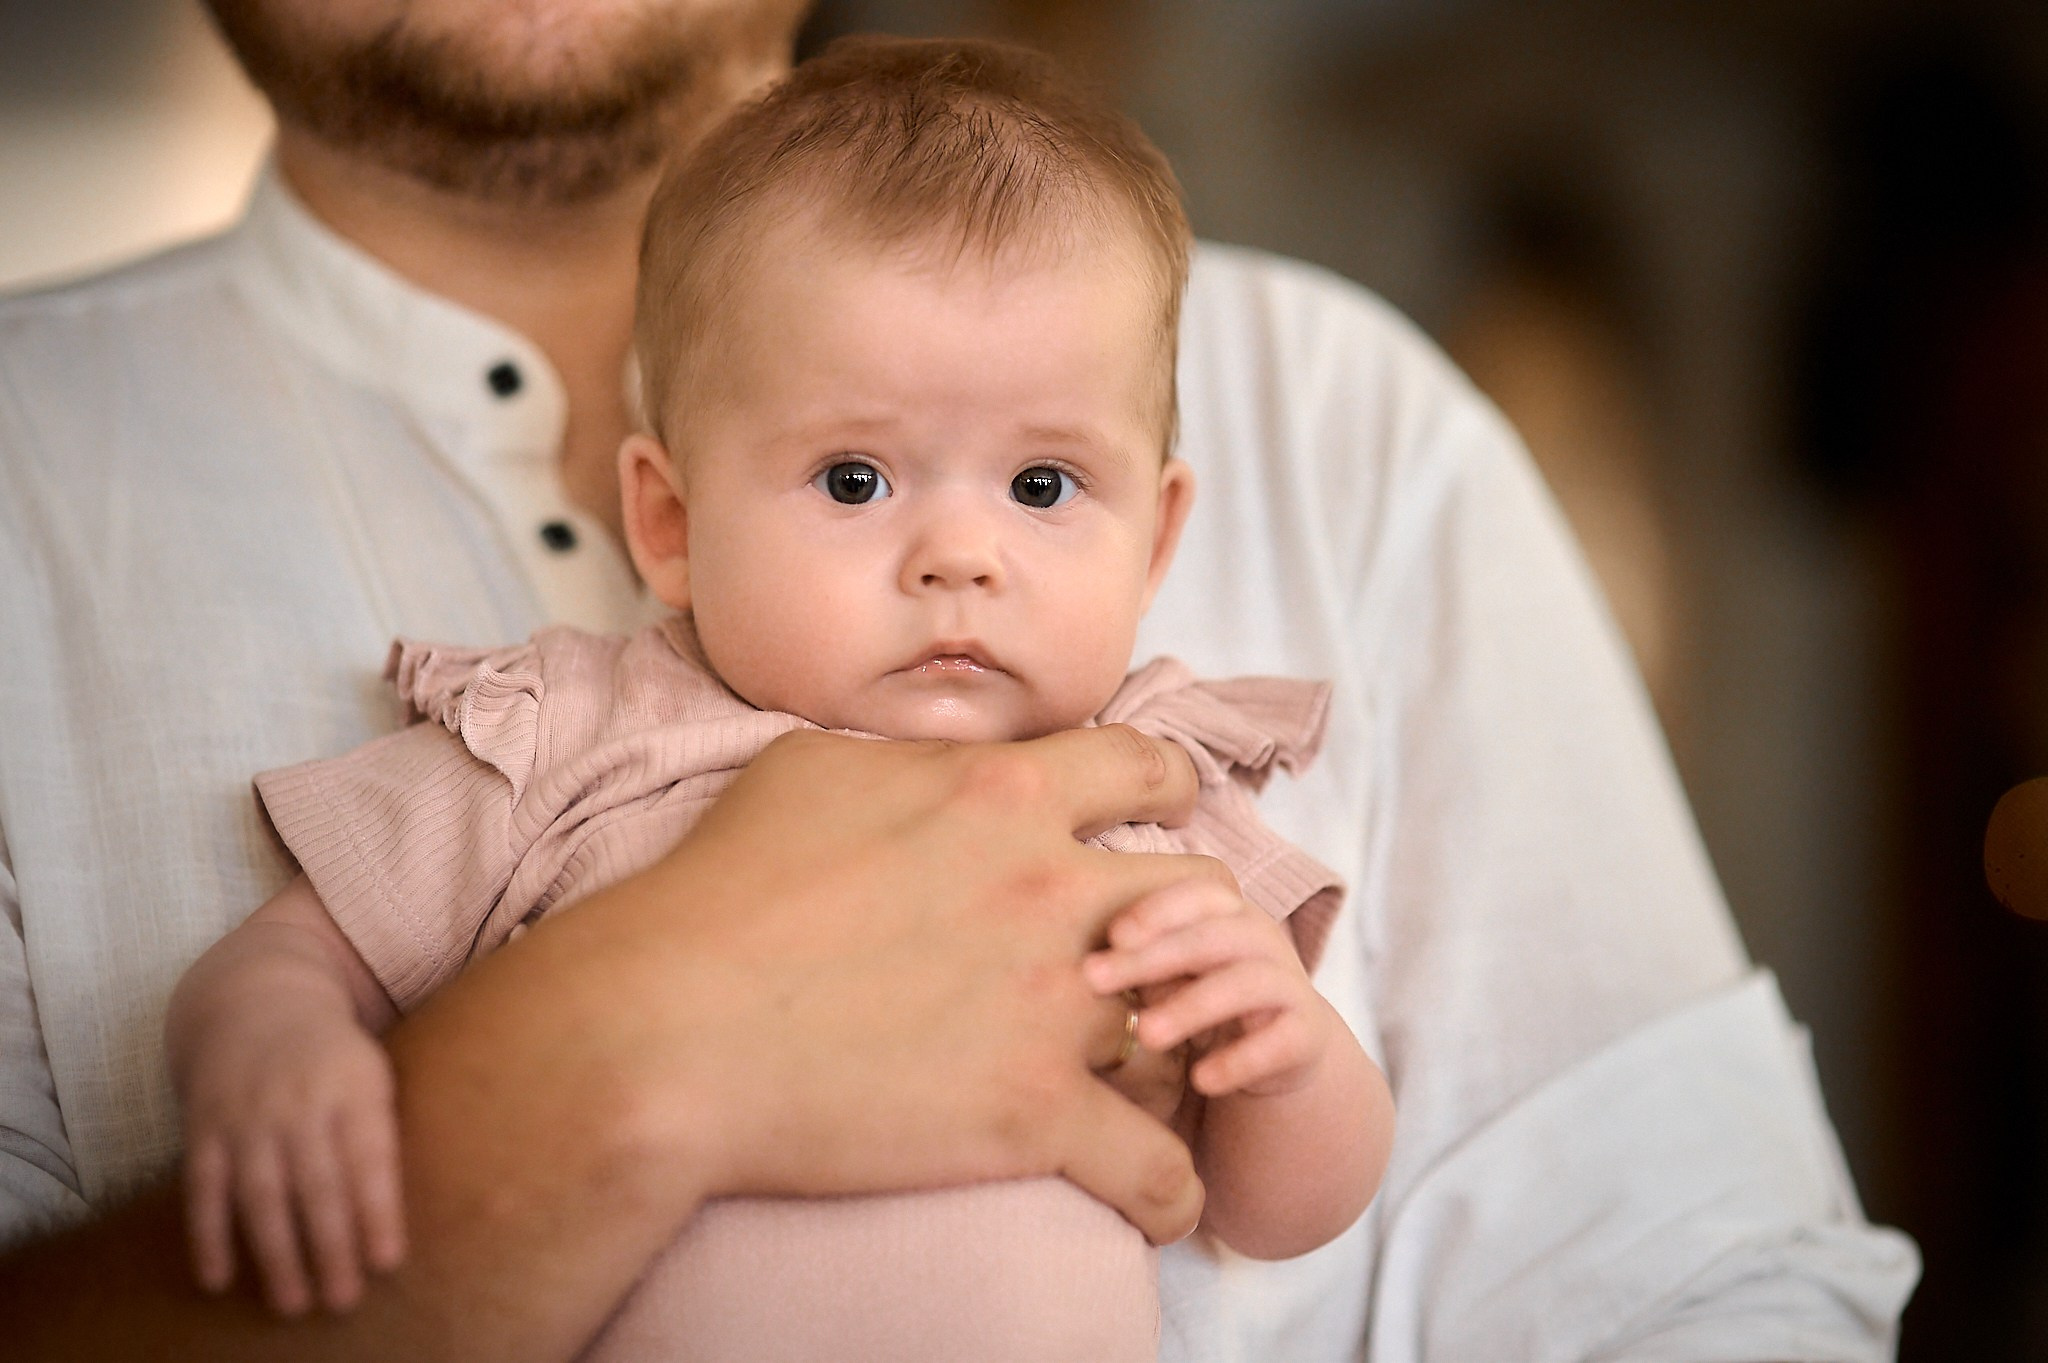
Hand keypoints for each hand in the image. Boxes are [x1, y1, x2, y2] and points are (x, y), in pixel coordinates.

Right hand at [178, 1008, 404, 1315]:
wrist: (256, 1001)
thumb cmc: (332, 1056)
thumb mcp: (372, 1073)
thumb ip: (380, 1133)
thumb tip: (394, 1212)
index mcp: (353, 1087)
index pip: (368, 1158)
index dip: (377, 1211)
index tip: (388, 1262)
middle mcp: (298, 1101)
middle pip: (317, 1184)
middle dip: (331, 1246)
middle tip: (343, 1299)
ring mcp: (247, 1116)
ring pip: (261, 1194)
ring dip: (276, 1254)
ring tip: (294, 1304)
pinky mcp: (204, 1129)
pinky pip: (203, 1189)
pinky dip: (208, 1235)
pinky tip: (218, 1279)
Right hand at [416, 723, 1219, 1252]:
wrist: (667, 1027)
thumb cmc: (720, 890)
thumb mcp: (813, 771)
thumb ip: (907, 762)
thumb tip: (932, 765)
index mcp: (1005, 798)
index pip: (1144, 767)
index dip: (1166, 789)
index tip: (1164, 809)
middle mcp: (1053, 891)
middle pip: (1195, 893)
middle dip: (1189, 921)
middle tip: (1162, 952)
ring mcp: (1053, 1007)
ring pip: (1188, 1022)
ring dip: (1178, 1045)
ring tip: (1154, 1070)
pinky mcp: (1034, 1117)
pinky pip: (1156, 1167)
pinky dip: (1166, 1188)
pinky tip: (1154, 1195)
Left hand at [1084, 878, 1335, 1099]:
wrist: (1278, 1050)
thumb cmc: (1199, 998)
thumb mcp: (1166, 976)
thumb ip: (1135, 963)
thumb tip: (1077, 968)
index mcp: (1225, 912)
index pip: (1196, 894)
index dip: (1157, 910)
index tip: (1111, 935)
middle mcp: (1261, 939)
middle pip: (1212, 935)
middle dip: (1153, 957)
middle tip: (1095, 981)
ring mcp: (1289, 984)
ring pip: (1246, 983)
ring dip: (1193, 1006)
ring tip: (1149, 1035)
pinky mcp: (1308, 1035)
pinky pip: (1281, 1042)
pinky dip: (1241, 1059)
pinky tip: (1202, 1080)